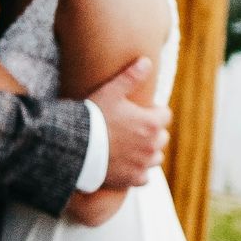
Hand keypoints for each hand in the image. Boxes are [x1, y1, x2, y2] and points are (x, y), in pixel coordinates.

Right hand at [89, 57, 171, 187]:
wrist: (75, 147)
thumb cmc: (92, 117)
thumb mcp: (110, 92)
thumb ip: (131, 77)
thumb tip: (147, 62)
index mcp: (151, 123)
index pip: (164, 115)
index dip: (152, 111)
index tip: (138, 111)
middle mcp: (152, 145)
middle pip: (161, 137)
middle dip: (151, 132)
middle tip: (131, 128)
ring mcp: (143, 164)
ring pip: (155, 157)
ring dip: (146, 152)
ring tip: (128, 147)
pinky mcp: (132, 179)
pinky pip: (144, 177)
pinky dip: (137, 171)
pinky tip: (125, 164)